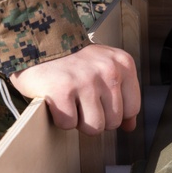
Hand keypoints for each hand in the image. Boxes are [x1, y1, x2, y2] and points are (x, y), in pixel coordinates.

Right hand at [9, 44, 139, 135]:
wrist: (40, 45)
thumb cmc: (74, 60)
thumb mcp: (105, 68)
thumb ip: (122, 95)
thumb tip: (130, 126)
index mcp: (123, 64)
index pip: (131, 109)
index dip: (113, 112)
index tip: (99, 100)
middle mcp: (108, 70)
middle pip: (113, 122)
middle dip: (95, 117)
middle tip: (81, 99)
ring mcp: (85, 80)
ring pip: (93, 127)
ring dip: (79, 120)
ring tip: (70, 100)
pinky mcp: (62, 91)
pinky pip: (68, 124)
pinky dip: (60, 117)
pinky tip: (57, 99)